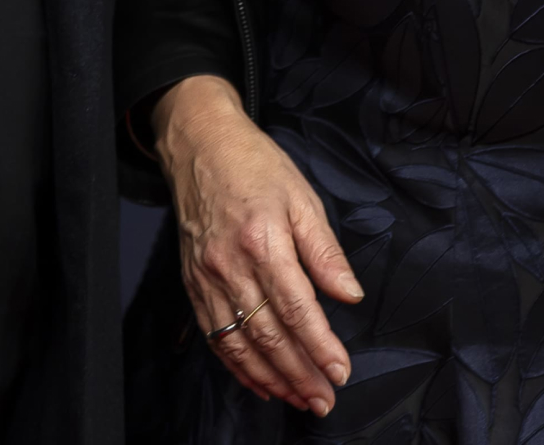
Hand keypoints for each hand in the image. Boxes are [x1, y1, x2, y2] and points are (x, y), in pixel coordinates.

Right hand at [152, 75, 363, 414]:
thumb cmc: (253, 165)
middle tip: (324, 399)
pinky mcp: (194, 284)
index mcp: (262, 240)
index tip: (340, 371)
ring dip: (270, 378)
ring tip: (298, 398)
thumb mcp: (302, 196)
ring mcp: (208, 278)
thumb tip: (349, 294)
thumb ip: (325, 251)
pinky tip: (259, 381)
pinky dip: (237, 365)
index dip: (320, 345)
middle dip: (299, 373)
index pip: (296, 307)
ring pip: (239, 343)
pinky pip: (215, 335)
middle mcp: (230, 265)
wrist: (199, 145)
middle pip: (268, 334)